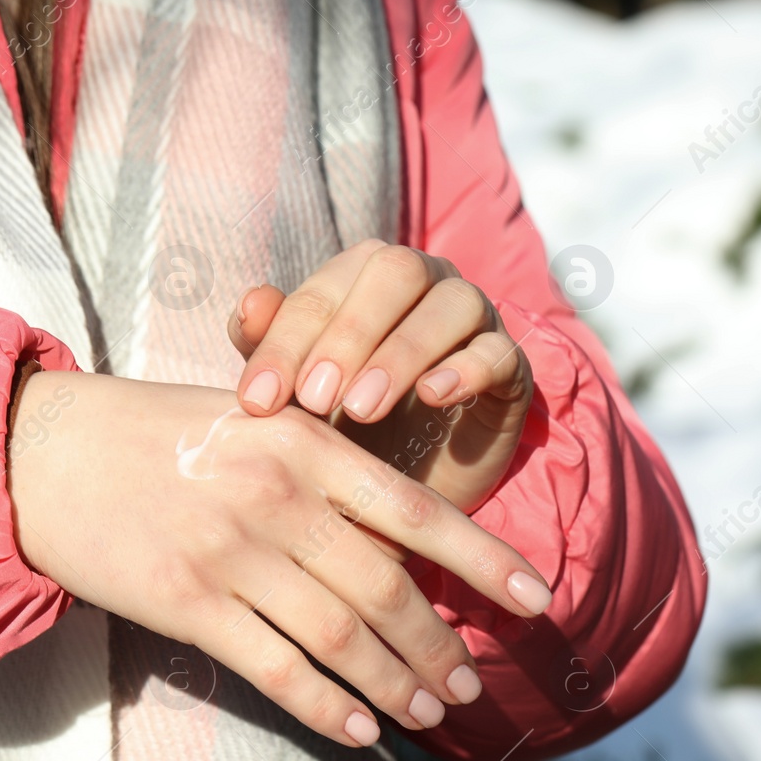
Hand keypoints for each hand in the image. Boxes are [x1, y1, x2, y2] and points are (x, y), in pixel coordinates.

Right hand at [6, 371, 553, 747]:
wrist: (40, 452)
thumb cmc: (151, 430)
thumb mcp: (250, 415)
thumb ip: (321, 458)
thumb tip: (396, 528)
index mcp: (303, 444)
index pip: (417, 510)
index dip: (483, 559)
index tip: (534, 598)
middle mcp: (277, 499)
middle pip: (388, 588)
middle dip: (440, 645)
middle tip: (472, 683)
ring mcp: (231, 554)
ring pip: (342, 637)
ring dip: (397, 684)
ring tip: (432, 714)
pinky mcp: (186, 604)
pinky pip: (275, 670)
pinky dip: (328, 707)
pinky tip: (363, 733)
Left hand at [228, 240, 532, 513]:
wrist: (409, 490)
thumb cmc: (345, 430)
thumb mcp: (297, 398)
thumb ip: (269, 348)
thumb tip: (250, 301)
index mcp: (364, 276)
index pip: (325, 289)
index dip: (286, 340)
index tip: (258, 400)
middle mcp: (426, 281)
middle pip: (396, 271)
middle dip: (349, 335)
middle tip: (315, 401)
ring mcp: (475, 318)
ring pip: (451, 304)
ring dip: (402, 353)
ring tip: (363, 410)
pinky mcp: (510, 368)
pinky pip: (498, 352)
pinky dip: (465, 370)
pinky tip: (432, 398)